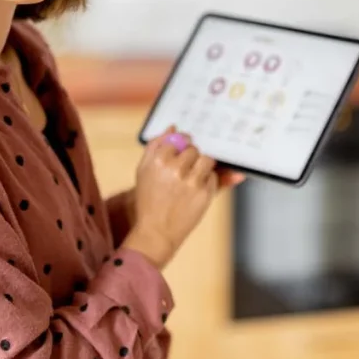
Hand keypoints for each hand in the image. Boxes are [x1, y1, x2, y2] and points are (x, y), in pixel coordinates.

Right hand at [122, 126, 220, 268]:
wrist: (156, 231)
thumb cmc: (149, 200)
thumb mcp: (144, 170)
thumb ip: (156, 145)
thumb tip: (173, 127)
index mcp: (159, 161)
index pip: (179, 139)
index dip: (182, 145)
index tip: (182, 150)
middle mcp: (176, 169)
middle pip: (194, 149)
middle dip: (191, 157)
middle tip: (184, 170)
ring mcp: (192, 182)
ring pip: (207, 160)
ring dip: (202, 166)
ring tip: (192, 178)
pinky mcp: (205, 193)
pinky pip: (214, 177)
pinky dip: (208, 181)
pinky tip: (195, 191)